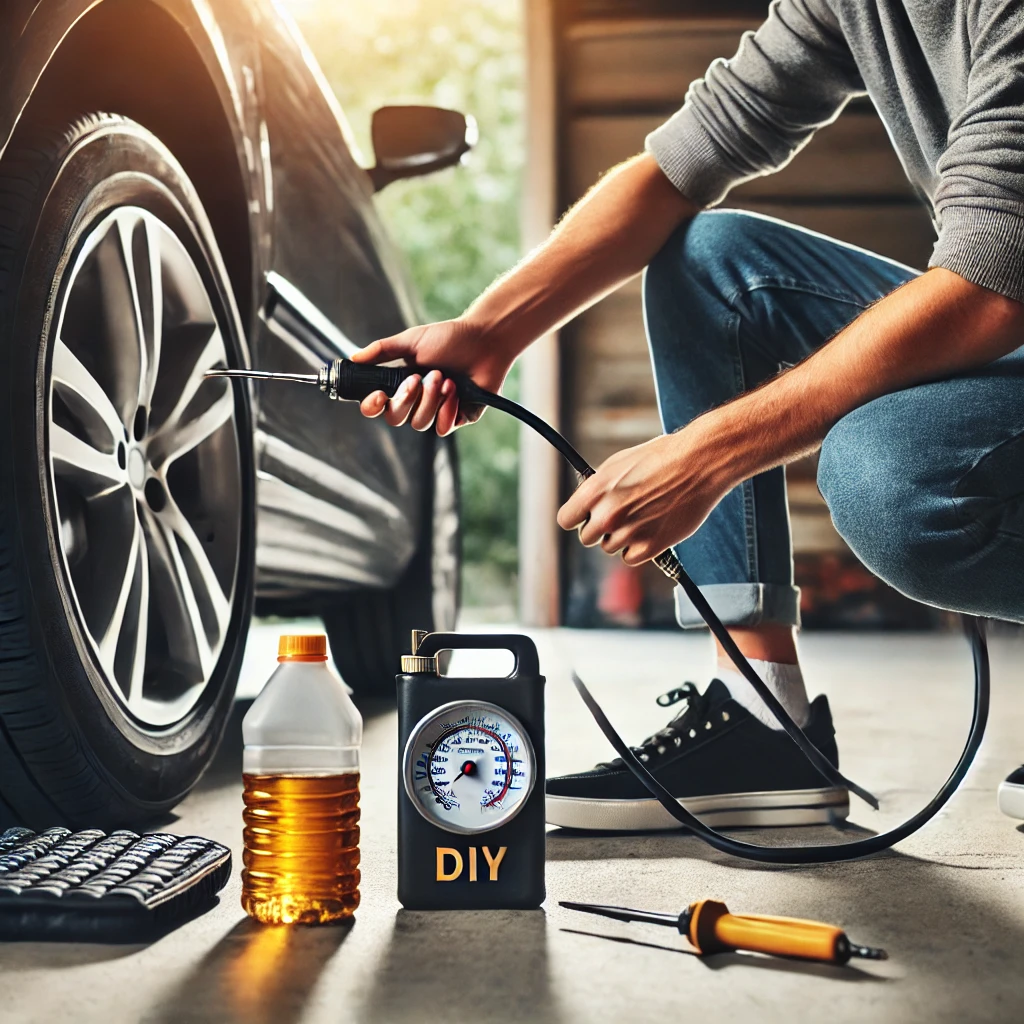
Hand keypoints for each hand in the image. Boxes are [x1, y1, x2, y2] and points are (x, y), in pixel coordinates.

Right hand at [351, 318, 513, 435]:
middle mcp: (417, 401)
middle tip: (420, 377)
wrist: (485, 341)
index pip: (378, 405)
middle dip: (407, 399)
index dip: (372, 406)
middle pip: (396, 418)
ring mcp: (438, 411)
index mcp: (402, 384)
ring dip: (430, 400)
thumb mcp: (411, 341)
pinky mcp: (458, 418)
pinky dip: (447, 410)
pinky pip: (442, 428)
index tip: (378, 395)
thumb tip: (353, 358)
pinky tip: (456, 392)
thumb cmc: (450, 338)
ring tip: (445, 378)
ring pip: (419, 423)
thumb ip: (382, 351)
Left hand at [556, 423, 731, 565]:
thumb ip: (597, 488)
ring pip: (610, 547)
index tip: (587, 515)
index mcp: (594, 491)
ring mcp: (628, 532)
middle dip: (600, 527)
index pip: (566, 519)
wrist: (698, 463)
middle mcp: (607, 515)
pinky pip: (630, 558)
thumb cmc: (660, 458)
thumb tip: (585, 505)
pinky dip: (638, 548)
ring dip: (622, 536)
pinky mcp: (650, 547)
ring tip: (643, 514)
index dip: (577, 517)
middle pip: (587, 537)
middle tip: (622, 512)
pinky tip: (651, 527)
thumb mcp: (617, 464)